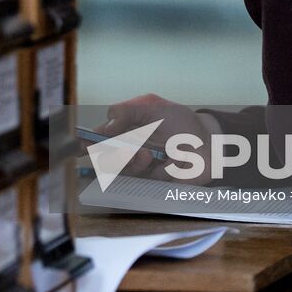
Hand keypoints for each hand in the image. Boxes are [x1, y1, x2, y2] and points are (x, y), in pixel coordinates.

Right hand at [94, 93, 219, 184]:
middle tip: (117, 148)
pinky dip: (145, 172)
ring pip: (117, 171)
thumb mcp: (153, 107)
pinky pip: (138, 184)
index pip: (97, 137)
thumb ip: (127, 111)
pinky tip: (158, 163)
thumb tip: (105, 125)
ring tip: (146, 154)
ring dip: (127, 162)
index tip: (82, 143)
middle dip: (106, 154)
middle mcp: (126, 150)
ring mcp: (138, 168)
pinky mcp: (150, 183)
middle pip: (102, 157)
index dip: (86, 141)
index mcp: (123, 130)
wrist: (209, 143)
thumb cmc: (180, 122)